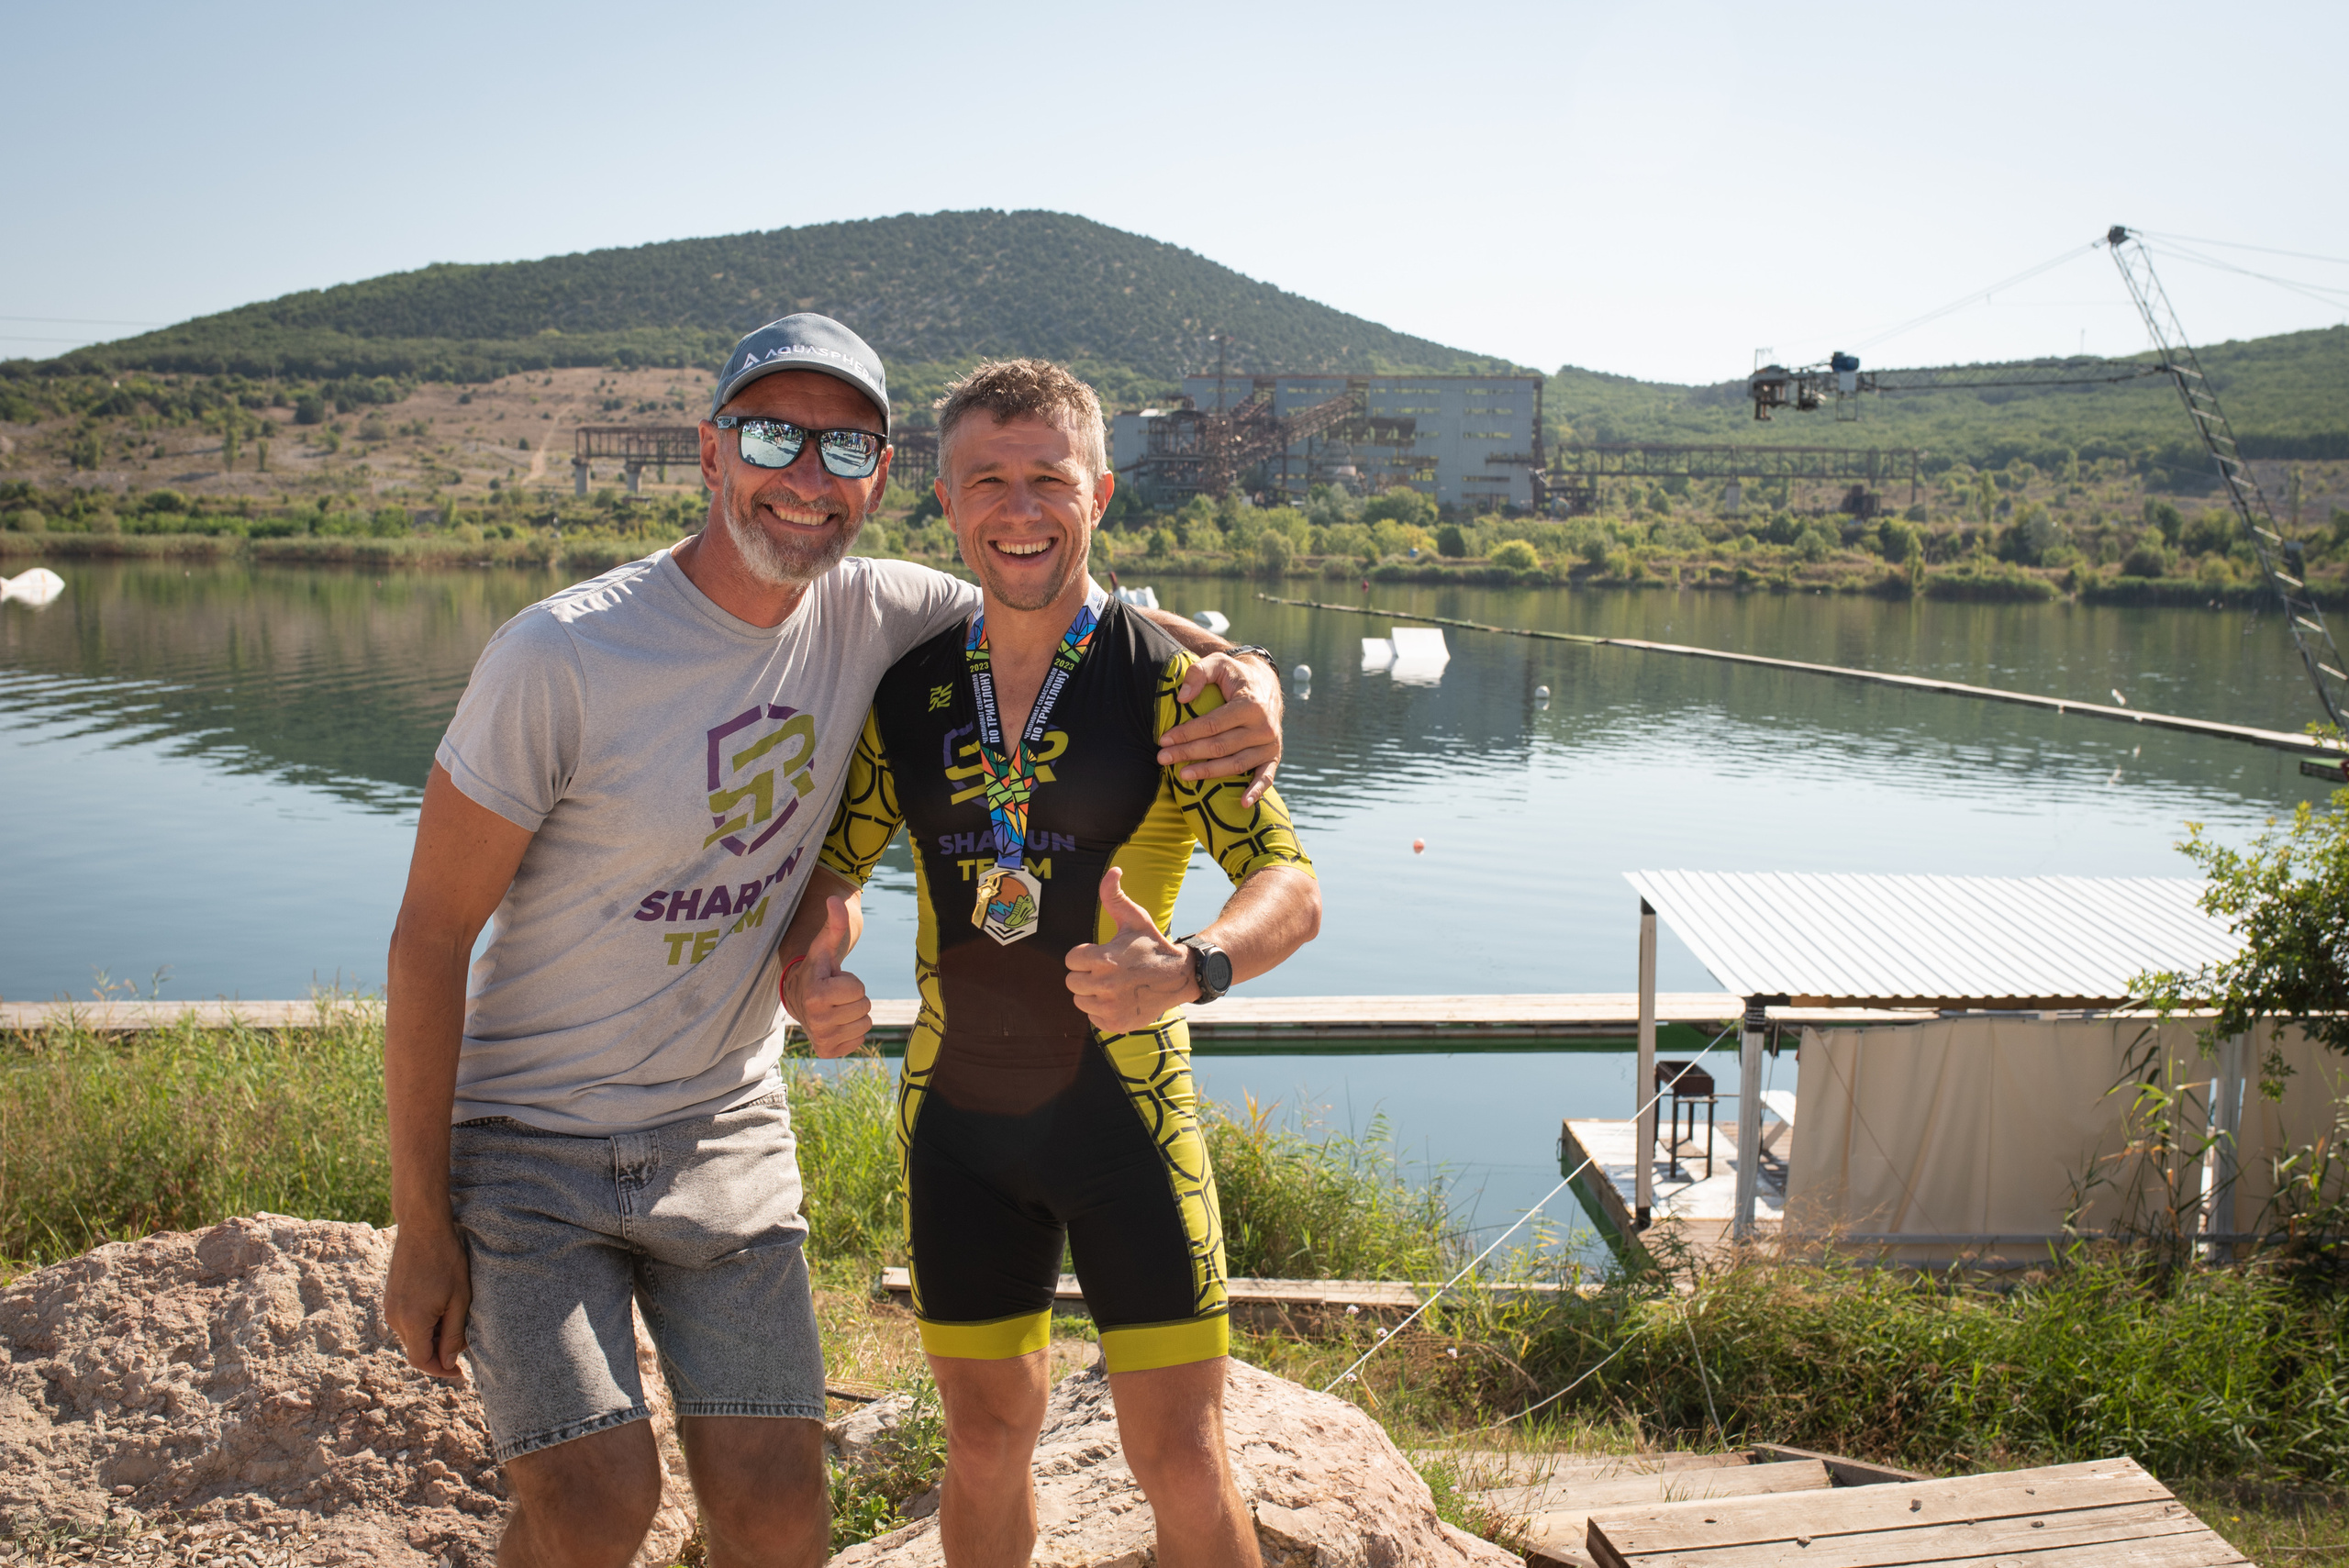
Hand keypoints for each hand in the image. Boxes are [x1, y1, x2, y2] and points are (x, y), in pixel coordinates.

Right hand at [385, 1220, 471, 1382]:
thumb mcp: (459, 1299)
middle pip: (416, 1350)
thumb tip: (449, 1363)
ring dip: (432, 1337)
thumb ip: (453, 1334)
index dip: (442, 1370)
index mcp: (412, 1321)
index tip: (461, 1373)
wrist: (422, 1228)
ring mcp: (389, 1307)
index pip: (422, 1361)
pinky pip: (406, 1322)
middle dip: (439, 1353)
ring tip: (455, 1321)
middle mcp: (394, 1318)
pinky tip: (441, 1309)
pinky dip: (423, 1324)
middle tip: (464, 1345)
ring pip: (412, 1336)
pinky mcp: (390, 1297)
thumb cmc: (446, 1261)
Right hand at [787, 896, 872, 1057]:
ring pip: (865, 1024)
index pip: (859, 989)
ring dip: (854, 1014)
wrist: (799, 998)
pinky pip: (859, 1040)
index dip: (850, 981)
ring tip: (835, 1006)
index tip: (833, 980)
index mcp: (815, 995)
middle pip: (865, 1007)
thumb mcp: (824, 947)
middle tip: (835, 994)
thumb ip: (834, 924)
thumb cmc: (817, 969)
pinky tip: (836, 1021)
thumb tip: (835, 899)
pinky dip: (852, 1030)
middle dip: (854, 998)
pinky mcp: (828, 1051)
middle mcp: (816, 1020)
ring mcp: (821, 1038)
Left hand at [1065, 868, 1197, 1034]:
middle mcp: (1105, 985)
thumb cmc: (1152, 944)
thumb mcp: (1135, 917)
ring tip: (1114, 984)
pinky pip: (1093, 1018)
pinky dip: (1103, 1011)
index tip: (1102, 954)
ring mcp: (1111, 1007)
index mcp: (1104, 959)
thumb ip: (1114, 895)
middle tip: (1107, 970)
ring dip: (1092, 993)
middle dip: (1085, 974)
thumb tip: (1114, 870)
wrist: (1180, 976)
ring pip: (1080, 1001)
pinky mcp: (1116, 1024)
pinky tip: (1119, 999)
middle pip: (1072, 982)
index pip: (1070, 959)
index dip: (1084, 955)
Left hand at [1158, 651, 1282, 806]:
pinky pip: (1266, 777)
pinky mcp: (1274, 755)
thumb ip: (1199, 673)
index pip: (1212, 725)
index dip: (1186, 733)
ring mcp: (1270, 744)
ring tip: (1182, 775)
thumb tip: (1182, 698)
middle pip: (1219, 747)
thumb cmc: (1237, 675)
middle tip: (1162, 758)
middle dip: (1188, 753)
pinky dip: (1256, 792)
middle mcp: (1264, 727)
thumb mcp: (1219, 663)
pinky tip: (1243, 804)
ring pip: (1235, 764)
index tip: (1164, 739)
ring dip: (1208, 773)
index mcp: (1250, 705)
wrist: (1266, 683)